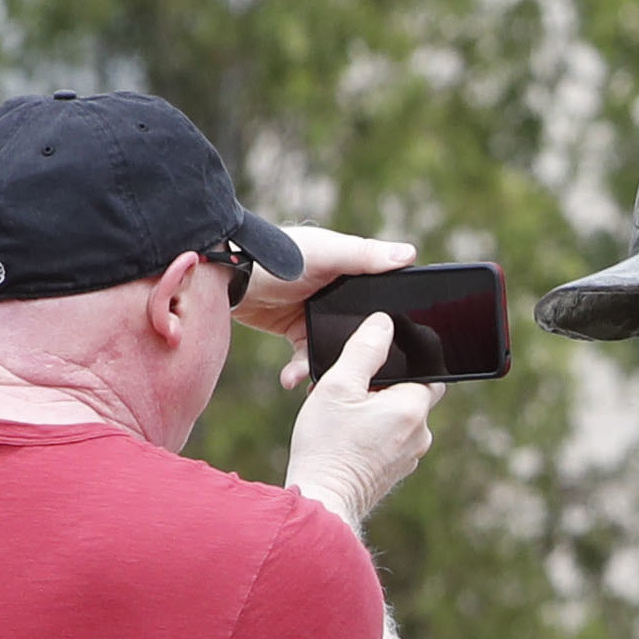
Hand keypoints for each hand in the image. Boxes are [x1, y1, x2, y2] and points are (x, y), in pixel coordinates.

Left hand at [249, 226, 416, 377]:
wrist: (230, 274)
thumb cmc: (279, 255)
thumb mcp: (327, 253)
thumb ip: (364, 256)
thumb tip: (408, 255)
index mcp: (355, 273)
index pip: (386, 298)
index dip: (395, 320)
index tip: (408, 344)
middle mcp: (342, 297)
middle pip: (364, 332)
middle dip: (364, 357)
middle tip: (370, 380)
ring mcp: (320, 317)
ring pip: (336, 351)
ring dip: (329, 370)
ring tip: (323, 386)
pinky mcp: (298, 333)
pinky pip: (307, 359)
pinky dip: (300, 371)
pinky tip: (292, 380)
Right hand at [285, 314, 437, 524]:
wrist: (322, 502)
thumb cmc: (327, 445)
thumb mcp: (338, 386)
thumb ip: (363, 350)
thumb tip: (383, 324)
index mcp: (413, 408)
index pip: (429, 371)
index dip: (404, 361)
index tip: (377, 361)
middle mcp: (420, 434)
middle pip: (409, 394)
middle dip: (381, 386)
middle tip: (349, 388)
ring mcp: (410, 457)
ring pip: (397, 419)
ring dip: (373, 409)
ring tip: (340, 412)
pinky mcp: (394, 473)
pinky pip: (389, 441)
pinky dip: (370, 432)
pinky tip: (343, 434)